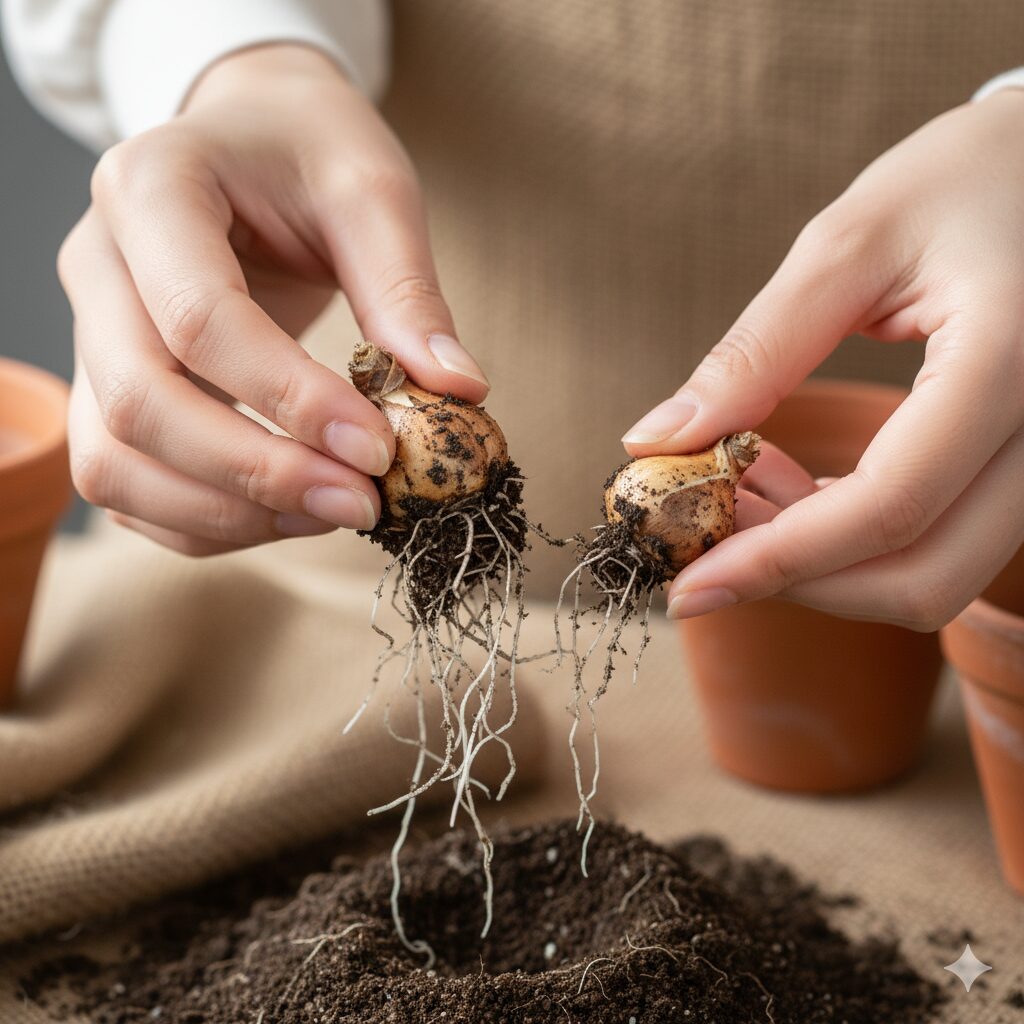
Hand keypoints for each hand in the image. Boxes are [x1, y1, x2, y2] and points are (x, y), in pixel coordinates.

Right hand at [58, 44, 488, 555]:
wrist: (252, 135)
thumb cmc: (308, 150)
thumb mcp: (371, 189)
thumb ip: (406, 290)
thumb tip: (458, 393)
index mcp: (151, 187)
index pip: (200, 319)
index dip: (290, 400)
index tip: (379, 448)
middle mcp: (97, 263)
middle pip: (139, 403)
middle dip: (255, 474)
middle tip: (360, 502)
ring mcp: (90, 332)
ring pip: (113, 462)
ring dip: (222, 513)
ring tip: (331, 512)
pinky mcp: (109, 384)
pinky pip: (128, 483)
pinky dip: (202, 521)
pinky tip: (288, 514)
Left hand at [623, 91, 1023, 630]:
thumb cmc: (960, 181)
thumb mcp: (848, 243)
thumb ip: (755, 352)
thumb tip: (655, 442)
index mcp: (1011, 360)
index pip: (889, 505)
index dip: (777, 559)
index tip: (687, 585)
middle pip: (922, 576)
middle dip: (798, 580)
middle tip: (705, 544)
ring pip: (935, 575)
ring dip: (823, 566)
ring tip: (742, 497)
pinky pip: (942, 541)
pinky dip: (855, 541)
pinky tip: (794, 491)